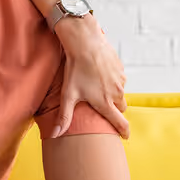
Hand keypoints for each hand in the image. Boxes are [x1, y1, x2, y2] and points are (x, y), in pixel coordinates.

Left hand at [53, 15, 128, 138]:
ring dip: (113, 94)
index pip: (120, 123)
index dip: (123, 131)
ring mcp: (120, 80)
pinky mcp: (121, 69)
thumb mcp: (68, 95)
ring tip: (98, 88)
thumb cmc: (76, 69)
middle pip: (120, 108)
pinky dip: (113, 82)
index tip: (125, 137)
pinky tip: (101, 75)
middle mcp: (116, 93)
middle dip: (114, 110)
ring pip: (120, 93)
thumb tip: (55, 135)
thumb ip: (64, 117)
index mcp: (105, 102)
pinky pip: (120, 80)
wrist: (86, 43)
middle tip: (102, 107)